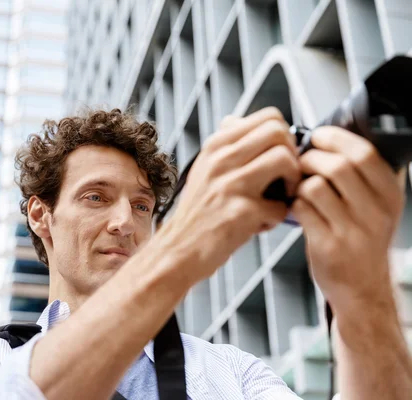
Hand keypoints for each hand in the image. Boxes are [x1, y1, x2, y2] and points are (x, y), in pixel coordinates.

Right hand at [163, 107, 301, 282]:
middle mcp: (220, 160)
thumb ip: (223, 146)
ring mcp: (229, 185)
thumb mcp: (204, 169)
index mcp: (216, 146)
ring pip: (285, 159)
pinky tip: (261, 224)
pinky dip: (277, 218)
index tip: (281, 157)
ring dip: (294, 182)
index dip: (286, 136)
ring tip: (281, 198)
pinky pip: (281, 207)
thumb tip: (236, 120)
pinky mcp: (240, 212)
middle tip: (286, 178)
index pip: (269, 116)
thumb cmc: (199, 212)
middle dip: (294, 155)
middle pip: (279, 132)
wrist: (178, 249)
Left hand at [291, 126, 405, 309]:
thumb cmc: (363, 240)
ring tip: (299, 189)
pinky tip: (298, 209)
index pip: (364, 153)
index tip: (318, 136)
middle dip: (310, 158)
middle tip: (301, 163)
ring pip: (315, 186)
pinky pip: (302, 210)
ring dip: (299, 182)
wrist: (362, 288)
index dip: (335, 138)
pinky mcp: (328, 246)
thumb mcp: (378, 206)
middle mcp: (376, 212)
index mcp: (390, 194)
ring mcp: (353, 231)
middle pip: (337, 166)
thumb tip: (334, 136)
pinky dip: (293, 204)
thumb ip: (364, 175)